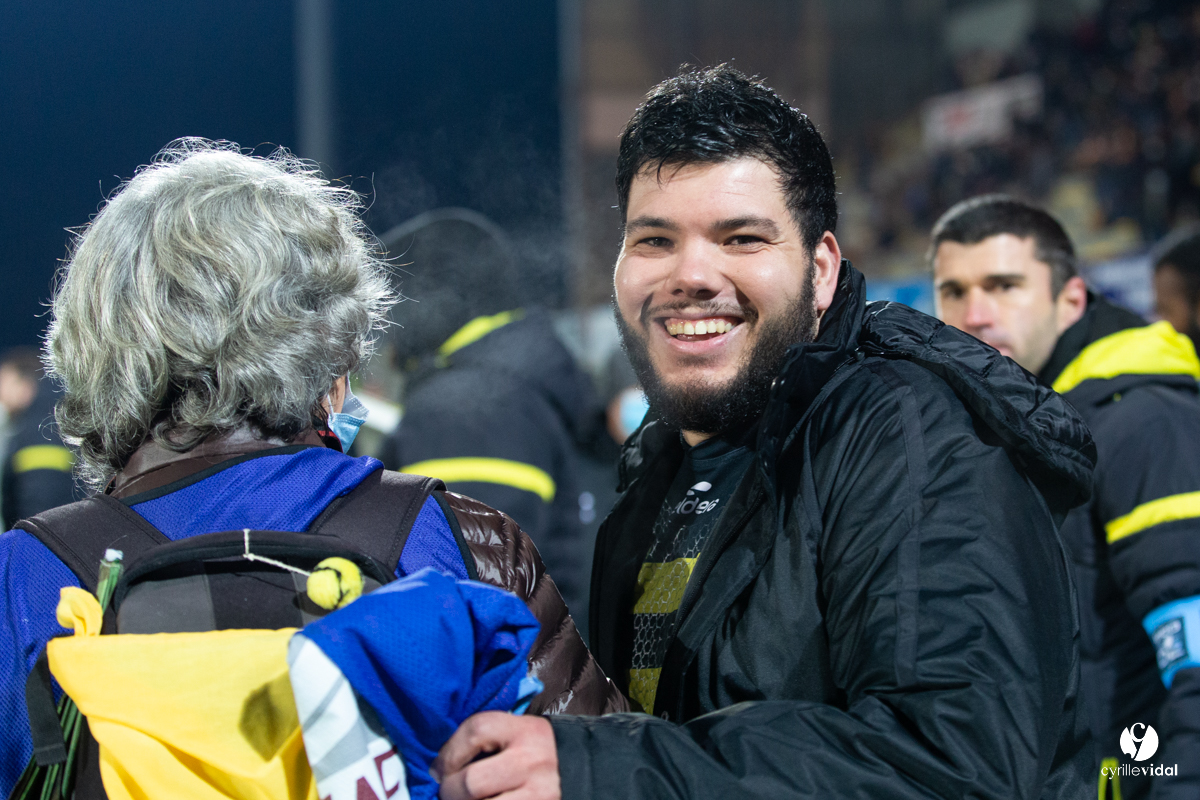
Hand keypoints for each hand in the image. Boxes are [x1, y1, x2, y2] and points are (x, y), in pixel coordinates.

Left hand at [433, 712, 560, 799]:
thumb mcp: (521, 734)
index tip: (438, 770)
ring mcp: (538, 793)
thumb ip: (488, 741)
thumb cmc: (540, 753)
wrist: (585, 772)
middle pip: (471, 782)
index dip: (447, 753)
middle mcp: (531, 762)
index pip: (475, 731)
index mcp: (525, 731)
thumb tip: (440, 769)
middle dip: (450, 792)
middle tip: (448, 793)